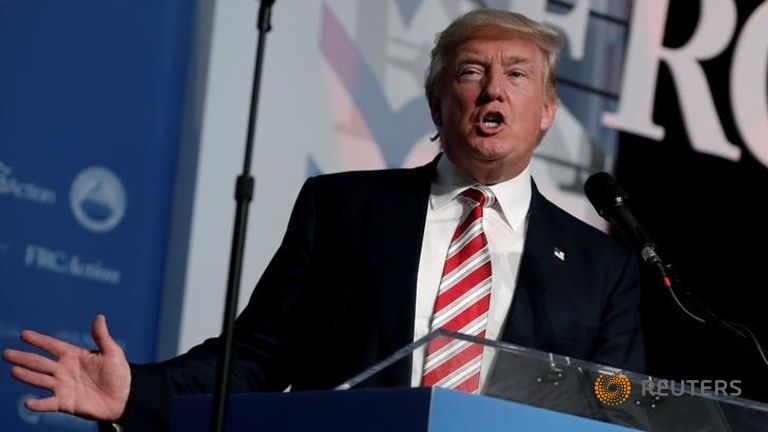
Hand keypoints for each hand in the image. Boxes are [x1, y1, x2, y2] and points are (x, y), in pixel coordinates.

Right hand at [2, 314, 130, 420]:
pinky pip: (48, 403)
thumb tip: (99, 316)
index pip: (52, 346)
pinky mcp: (65, 402)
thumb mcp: (112, 352)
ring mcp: (63, 386)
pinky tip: (28, 402)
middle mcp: (64, 370)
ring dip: (27, 376)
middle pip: (40, 362)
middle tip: (7, 353)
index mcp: (74, 356)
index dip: (39, 340)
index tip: (24, 334)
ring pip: (40, 380)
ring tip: (13, 370)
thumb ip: (102, 336)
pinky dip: (38, 404)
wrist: (124, 398)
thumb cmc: (119, 373)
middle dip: (24, 357)